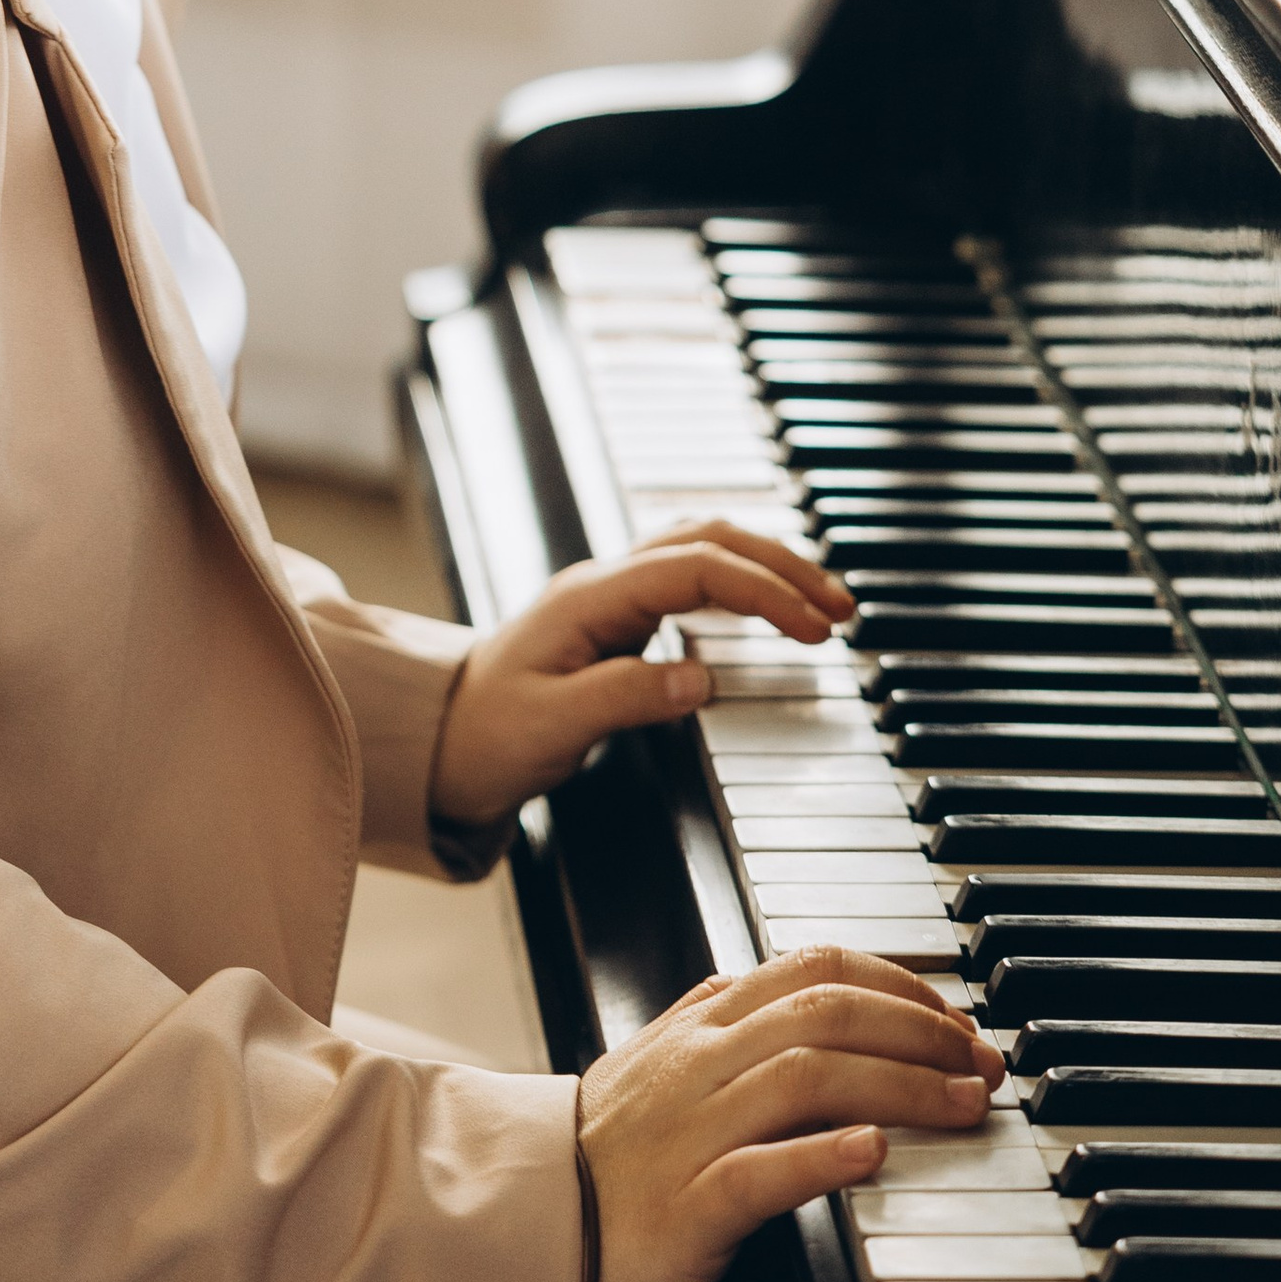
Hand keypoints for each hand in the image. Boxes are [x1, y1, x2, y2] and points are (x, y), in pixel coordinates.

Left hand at [427, 523, 854, 829]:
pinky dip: (742, 581)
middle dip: (781, 565)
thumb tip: (702, 682)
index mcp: (589, 598)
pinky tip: (771, 606)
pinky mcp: (619, 619)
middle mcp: (603, 584)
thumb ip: (625, 698)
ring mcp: (610, 597)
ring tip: (823, 603)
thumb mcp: (552, 726)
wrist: (439, 742)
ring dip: (766, 565)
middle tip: (841, 608)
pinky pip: (692, 578)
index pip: (696, 568)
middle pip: (708, 540)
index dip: (762, 591)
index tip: (813, 628)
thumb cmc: (485, 735)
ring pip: (703, 549)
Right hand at [581, 948, 1003, 1281]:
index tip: (954, 1019)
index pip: (813, 968)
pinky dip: (822, 1157)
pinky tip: (874, 1153)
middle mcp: (698, 1067)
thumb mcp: (656, 1071)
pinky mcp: (686, 1211)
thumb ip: (718, 1023)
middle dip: (921, 1032)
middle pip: (826, 1015)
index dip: (899, 984)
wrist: (521, 1238)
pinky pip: (759, 1172)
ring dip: (902, 1086)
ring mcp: (690, 1135)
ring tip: (961, 1106)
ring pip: (807, 1078)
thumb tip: (788, 985)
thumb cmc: (601, 1164)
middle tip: (981, 1065)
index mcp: (699, 1029)